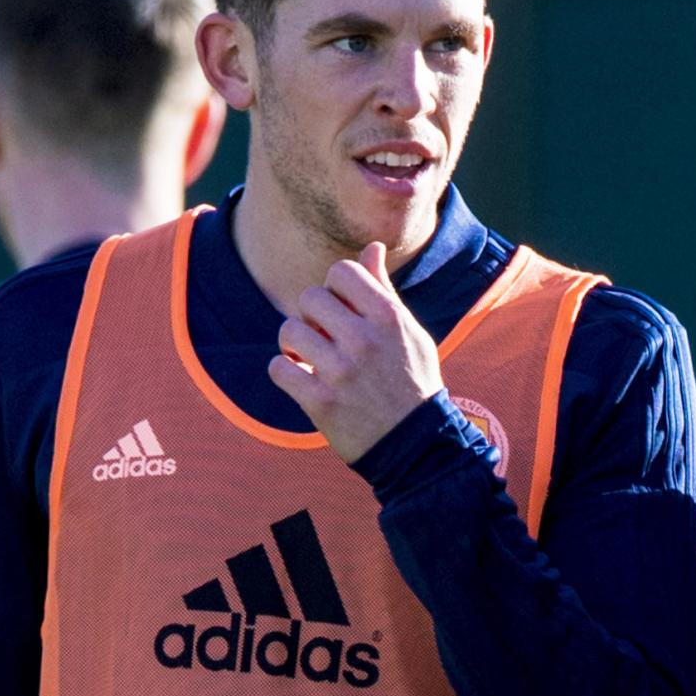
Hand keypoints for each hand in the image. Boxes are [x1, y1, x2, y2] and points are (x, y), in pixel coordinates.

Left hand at [267, 241, 443, 465]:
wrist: (418, 448)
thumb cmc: (413, 384)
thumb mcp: (410, 334)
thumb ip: (385, 290)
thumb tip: (372, 247)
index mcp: (389, 317)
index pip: (341, 271)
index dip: (334, 289)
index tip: (340, 312)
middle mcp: (364, 340)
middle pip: (309, 298)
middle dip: (310, 317)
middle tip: (322, 340)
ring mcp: (341, 372)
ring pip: (288, 331)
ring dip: (293, 346)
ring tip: (309, 361)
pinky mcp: (321, 403)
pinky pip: (278, 370)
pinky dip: (284, 374)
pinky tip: (300, 381)